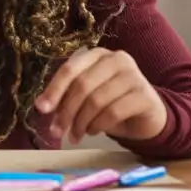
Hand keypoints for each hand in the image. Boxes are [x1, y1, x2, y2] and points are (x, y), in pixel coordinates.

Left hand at [35, 47, 166, 143]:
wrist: (149, 115)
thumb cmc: (113, 102)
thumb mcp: (88, 95)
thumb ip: (68, 95)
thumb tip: (42, 106)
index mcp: (97, 55)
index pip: (70, 69)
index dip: (54, 89)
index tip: (41, 109)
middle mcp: (116, 59)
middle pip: (82, 85)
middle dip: (66, 111)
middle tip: (57, 131)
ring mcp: (133, 75)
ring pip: (96, 100)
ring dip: (81, 122)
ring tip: (75, 134)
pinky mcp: (145, 95)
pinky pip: (113, 112)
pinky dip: (98, 125)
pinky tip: (93, 131)